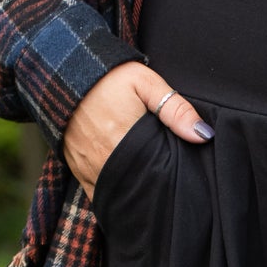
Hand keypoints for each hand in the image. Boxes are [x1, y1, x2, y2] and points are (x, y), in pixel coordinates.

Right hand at [62, 61, 211, 197]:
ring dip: (133, 193)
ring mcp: (88, 168)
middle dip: (153, 190)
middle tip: (168, 188)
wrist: (63, 72)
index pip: (154, 175)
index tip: (181, 183)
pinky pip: (97, 194)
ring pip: (117, 194)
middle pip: (137, 188)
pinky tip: (127, 190)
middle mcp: (104, 161)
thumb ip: (175, 109)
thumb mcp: (146, 83)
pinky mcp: (77, 169)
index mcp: (124, 141)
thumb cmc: (109, 76)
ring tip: (150, 190)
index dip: (168, 181)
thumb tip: (203, 135)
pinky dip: (113, 193)